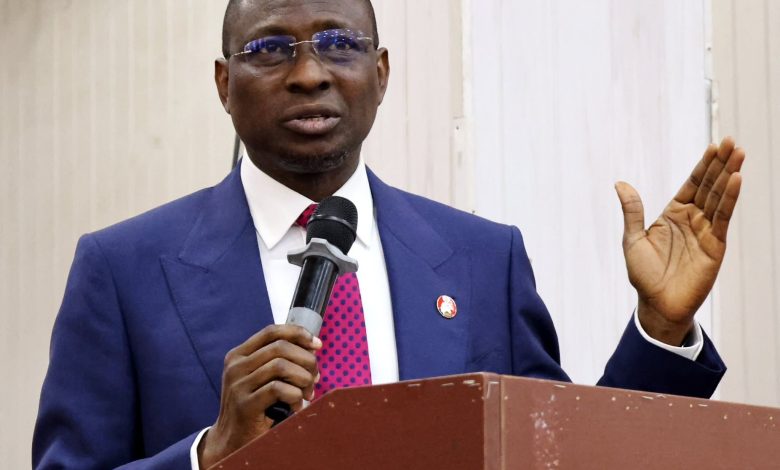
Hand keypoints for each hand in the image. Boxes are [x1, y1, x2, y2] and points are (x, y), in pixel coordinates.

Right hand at [198, 325, 320, 468]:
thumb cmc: (254, 408)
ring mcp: (238, 385)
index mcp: (238, 355)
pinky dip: (295, 396)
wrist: (230, 442)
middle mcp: (235, 366)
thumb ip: (279, 361)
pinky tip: (297, 407)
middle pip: (280, 347)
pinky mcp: (245, 405)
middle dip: (306, 360)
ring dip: (303, 378)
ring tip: (308, 393)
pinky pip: (279, 389)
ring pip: (281, 365)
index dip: (298, 333)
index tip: (316, 344)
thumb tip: (312, 347)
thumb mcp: (261, 379)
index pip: (271, 331)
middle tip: (315, 377)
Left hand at [615, 137, 744, 345]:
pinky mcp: (715, 245)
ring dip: (729, 175)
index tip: (713, 145)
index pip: (692, 184)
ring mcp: (705, 231)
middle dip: (720, 163)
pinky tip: (736, 180)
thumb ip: (632, 211)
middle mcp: (692, 219)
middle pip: (709, 186)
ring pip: (719, 197)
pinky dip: (729, 198)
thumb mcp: (633, 239)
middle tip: (730, 141)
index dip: (703, 166)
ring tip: (738, 153)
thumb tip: (620, 183)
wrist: (656, 304)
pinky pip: (723, 217)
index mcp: (673, 214)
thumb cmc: (644, 275)